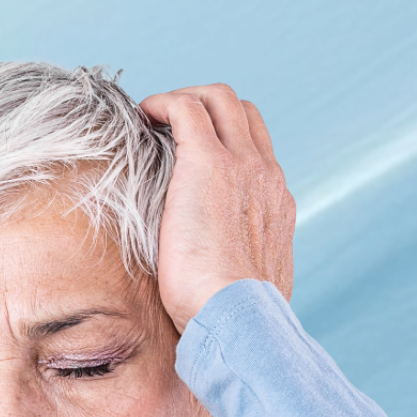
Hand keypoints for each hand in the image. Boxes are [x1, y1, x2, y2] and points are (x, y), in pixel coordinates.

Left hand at [139, 84, 295, 333]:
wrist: (240, 317)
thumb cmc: (234, 318)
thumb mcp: (247, 287)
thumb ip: (238, 270)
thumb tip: (218, 287)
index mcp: (275, 204)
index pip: (256, 148)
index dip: (222, 137)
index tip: (187, 152)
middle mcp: (265, 176)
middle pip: (242, 112)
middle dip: (203, 107)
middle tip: (166, 127)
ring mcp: (241, 165)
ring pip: (218, 98)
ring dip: (183, 100)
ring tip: (151, 119)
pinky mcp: (207, 163)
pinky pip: (185, 108)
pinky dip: (162, 103)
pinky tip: (142, 118)